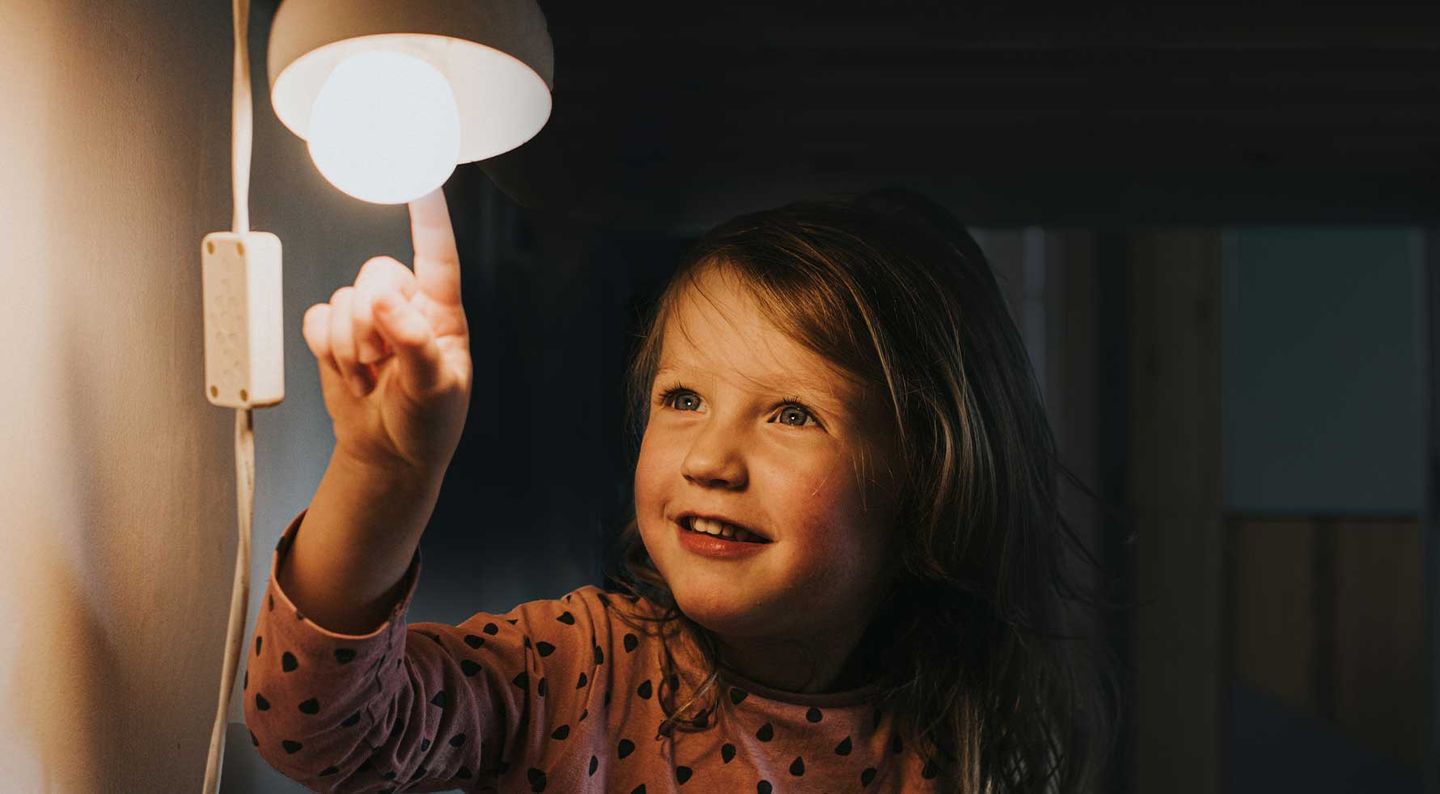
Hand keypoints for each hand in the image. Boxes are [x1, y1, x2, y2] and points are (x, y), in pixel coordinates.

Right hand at [301, 188, 471, 479]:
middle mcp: (406, 305)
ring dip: (350, 347)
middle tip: (383, 362)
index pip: (437, 256)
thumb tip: (386, 300)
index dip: (429, 219)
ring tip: (371, 377)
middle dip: (371, 322)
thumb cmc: (427, 423)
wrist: (388, 454)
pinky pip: (315, 318)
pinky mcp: (336, 333)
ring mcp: (368, 318)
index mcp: (442, 312)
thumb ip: (415, 342)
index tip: (422, 183)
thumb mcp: (435, 390)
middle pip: (375, 273)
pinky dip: (325, 349)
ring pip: (342, 299)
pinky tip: (349, 372)